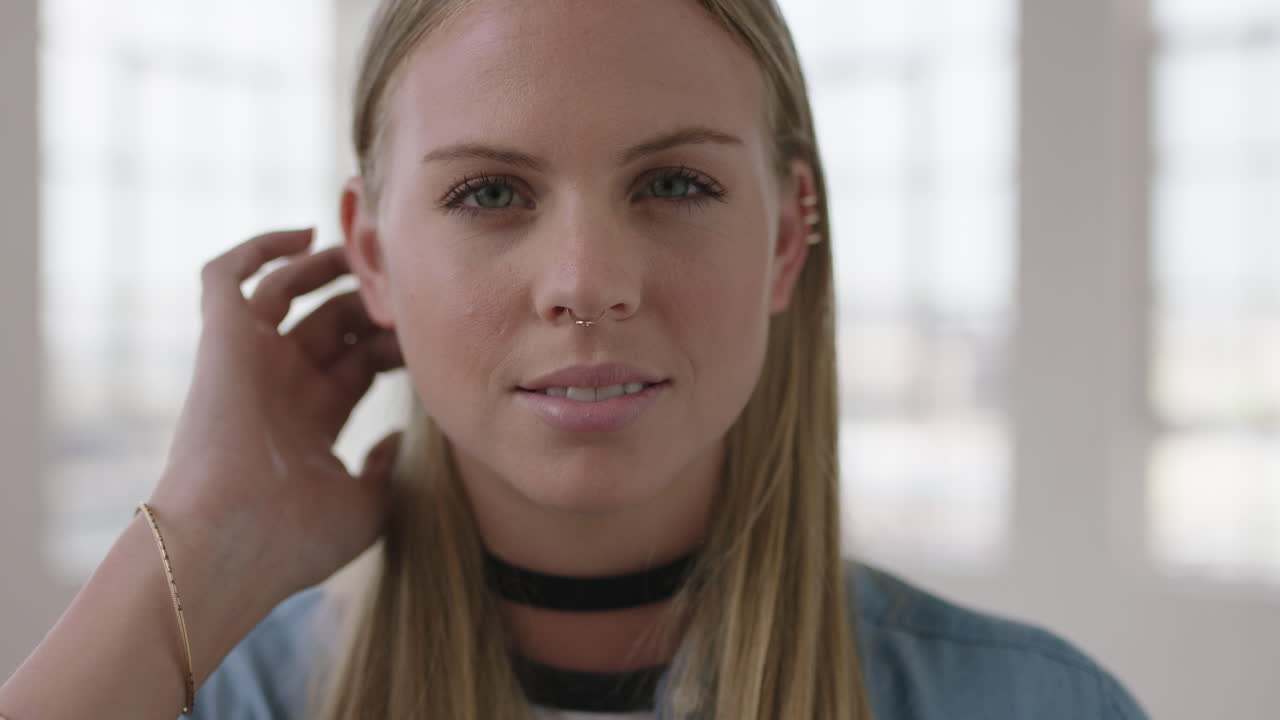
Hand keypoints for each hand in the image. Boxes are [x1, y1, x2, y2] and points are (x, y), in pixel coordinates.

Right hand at [148, 228, 403, 599]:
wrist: (229, 543)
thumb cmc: (296, 538)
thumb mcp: (366, 504)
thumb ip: (387, 466)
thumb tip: (401, 436)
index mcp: (312, 420)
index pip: (359, 361)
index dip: (396, 340)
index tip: (434, 330)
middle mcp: (280, 384)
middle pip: (332, 322)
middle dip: (373, 302)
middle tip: (411, 286)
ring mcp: (250, 360)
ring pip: (285, 289)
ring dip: (327, 266)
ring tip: (368, 250)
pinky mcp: (221, 339)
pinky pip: (226, 275)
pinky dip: (259, 247)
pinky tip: (306, 233)